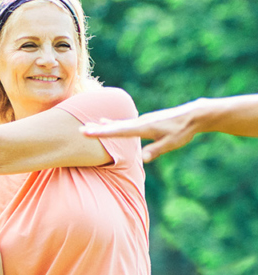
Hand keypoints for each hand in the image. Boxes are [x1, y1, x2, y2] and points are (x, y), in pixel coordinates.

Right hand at [80, 103, 197, 161]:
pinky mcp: (145, 121)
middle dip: (98, 129)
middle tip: (81, 129)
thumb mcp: (171, 143)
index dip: (102, 132)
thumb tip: (143, 159)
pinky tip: (107, 122)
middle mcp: (140, 122)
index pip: (118, 132)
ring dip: (103, 126)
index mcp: (144, 128)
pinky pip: (124, 123)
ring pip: (118, 124)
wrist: (193, 114)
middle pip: (114, 126)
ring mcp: (142, 120)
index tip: (87, 131)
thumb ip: (156, 150)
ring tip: (90, 126)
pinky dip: (113, 124)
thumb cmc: (182, 130)